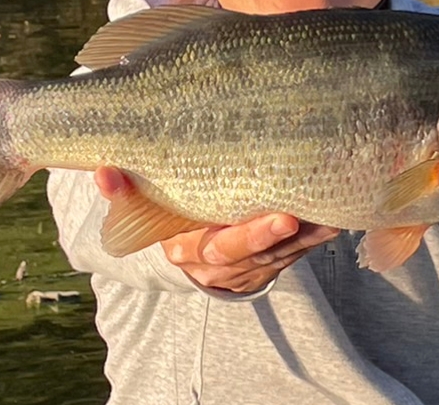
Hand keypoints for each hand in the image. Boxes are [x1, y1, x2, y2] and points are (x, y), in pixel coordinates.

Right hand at [94, 167, 338, 292]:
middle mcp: (222, 264)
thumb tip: (104, 172)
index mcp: (190, 250)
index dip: (252, 236)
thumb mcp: (142, 208)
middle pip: (255, 253)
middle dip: (282, 236)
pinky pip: (297, 252)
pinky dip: (315, 236)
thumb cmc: (165, 215)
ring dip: (309, 236)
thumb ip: (124, 193)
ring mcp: (249, 266)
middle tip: (307, 214)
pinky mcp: (271, 261)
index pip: (220, 248)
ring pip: (282, 255)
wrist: (185, 247)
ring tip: (333, 211)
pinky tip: (335, 215)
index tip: (283, 218)